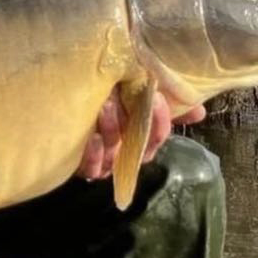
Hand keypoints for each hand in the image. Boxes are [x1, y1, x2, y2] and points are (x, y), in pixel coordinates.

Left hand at [77, 90, 205, 179]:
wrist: (58, 101)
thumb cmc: (101, 94)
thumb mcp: (131, 89)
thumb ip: (166, 99)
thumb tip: (200, 111)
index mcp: (137, 135)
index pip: (157, 135)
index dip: (160, 120)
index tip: (156, 96)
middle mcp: (122, 150)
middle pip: (140, 147)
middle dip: (139, 123)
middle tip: (130, 100)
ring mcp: (102, 159)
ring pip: (115, 155)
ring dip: (112, 130)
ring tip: (105, 106)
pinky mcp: (80, 165)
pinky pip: (91, 168)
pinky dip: (93, 154)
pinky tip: (92, 138)